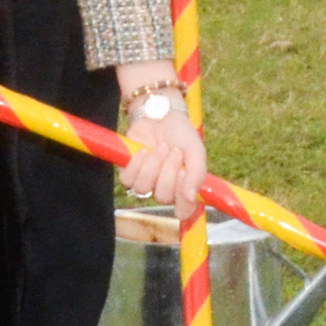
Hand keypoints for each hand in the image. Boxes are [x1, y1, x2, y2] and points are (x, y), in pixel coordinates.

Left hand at [115, 75, 206, 217]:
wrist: (162, 115)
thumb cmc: (182, 135)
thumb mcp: (196, 152)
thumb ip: (197, 175)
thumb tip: (191, 198)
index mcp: (184, 188)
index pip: (184, 211)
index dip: (183, 200)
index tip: (186, 178)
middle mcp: (165, 189)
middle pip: (163, 196)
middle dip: (169, 171)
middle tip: (175, 151)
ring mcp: (146, 182)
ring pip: (143, 188)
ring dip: (153, 165)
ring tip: (161, 147)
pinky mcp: (129, 172)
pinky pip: (128, 179)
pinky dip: (137, 163)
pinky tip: (145, 150)